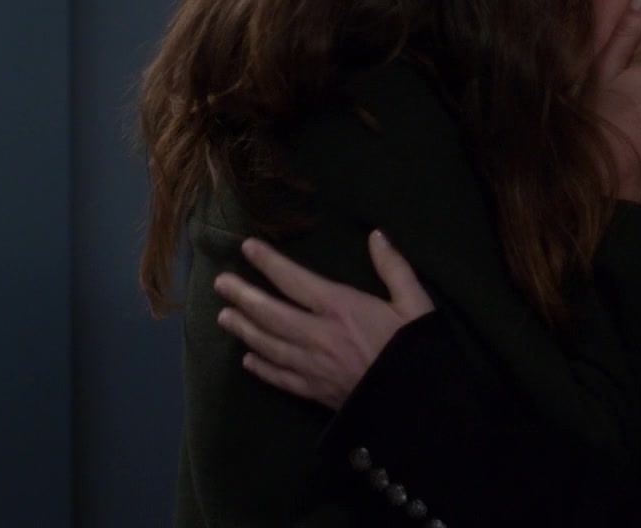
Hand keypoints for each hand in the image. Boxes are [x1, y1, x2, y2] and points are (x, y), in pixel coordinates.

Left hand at [213, 231, 434, 409]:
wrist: (419, 404)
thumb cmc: (417, 348)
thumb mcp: (415, 302)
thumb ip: (394, 267)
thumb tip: (376, 235)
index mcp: (341, 307)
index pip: (294, 280)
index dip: (268, 262)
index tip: (247, 247)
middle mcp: (318, 335)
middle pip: (270, 313)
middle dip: (243, 296)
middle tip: (221, 283)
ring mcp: (312, 366)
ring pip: (268, 345)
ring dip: (244, 329)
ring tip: (224, 316)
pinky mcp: (315, 392)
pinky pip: (279, 378)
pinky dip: (261, 368)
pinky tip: (248, 360)